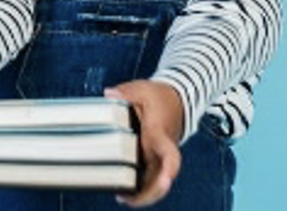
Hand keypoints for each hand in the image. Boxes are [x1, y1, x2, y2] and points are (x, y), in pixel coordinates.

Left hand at [104, 80, 183, 207]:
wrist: (177, 99)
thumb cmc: (159, 97)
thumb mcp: (142, 89)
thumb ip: (125, 93)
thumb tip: (109, 95)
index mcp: (159, 133)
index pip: (169, 153)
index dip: (169, 168)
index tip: (167, 179)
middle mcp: (162, 149)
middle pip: (162, 178)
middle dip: (149, 193)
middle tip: (125, 198)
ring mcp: (160, 156)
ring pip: (156, 182)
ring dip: (142, 195)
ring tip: (121, 197)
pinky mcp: (156, 159)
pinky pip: (151, 178)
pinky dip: (140, 188)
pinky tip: (124, 192)